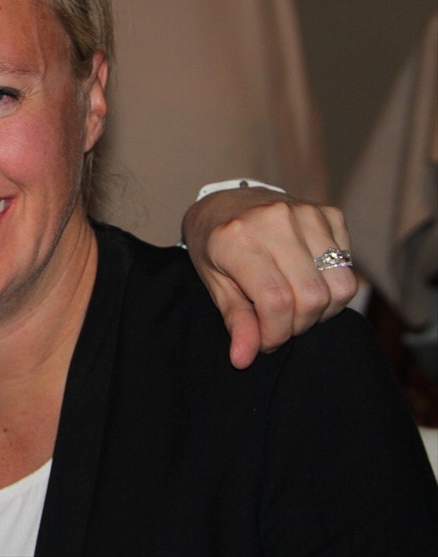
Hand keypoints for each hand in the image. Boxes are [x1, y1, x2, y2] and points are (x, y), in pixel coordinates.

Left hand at [182, 187, 356, 368]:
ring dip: (321, 308)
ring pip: (340, 286)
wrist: (224, 202)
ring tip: (294, 304)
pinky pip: (348, 266)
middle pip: (312, 298)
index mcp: (236, 239)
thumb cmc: (215, 246)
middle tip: (279, 322)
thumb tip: (244, 360)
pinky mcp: (329, 213)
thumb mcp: (214, 284)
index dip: (276, 333)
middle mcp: (274, 221)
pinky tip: (305, 278)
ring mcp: (306, 213)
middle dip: (298, 324)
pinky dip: (331, 284)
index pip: (276, 301)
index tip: (266, 341)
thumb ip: (235, 320)